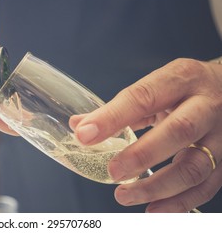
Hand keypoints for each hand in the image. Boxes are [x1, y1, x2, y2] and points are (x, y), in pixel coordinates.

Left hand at [70, 58, 221, 211]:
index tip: (85, 135)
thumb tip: (79, 125)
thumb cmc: (186, 89)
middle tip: (113, 171)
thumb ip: (119, 107)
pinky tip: (153, 209)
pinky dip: (179, 202)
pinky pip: (207, 186)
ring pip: (195, 166)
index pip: (143, 96)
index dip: (112, 117)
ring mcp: (221, 135)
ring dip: (158, 187)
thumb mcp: (156, 86)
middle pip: (179, 130)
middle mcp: (206, 105)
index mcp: (181, 78)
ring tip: (124, 195)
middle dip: (142, 155)